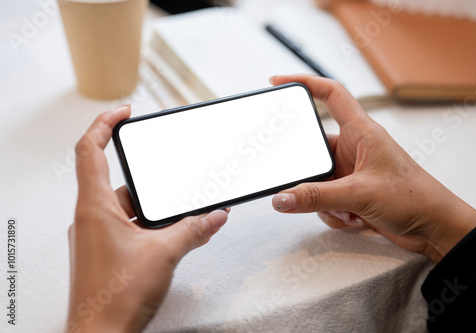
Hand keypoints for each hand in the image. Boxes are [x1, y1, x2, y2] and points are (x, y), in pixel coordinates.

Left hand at [67, 105, 227, 332]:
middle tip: (169, 175)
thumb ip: (194, 230)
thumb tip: (215, 216)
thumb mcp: (164, 254)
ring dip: (152, 208)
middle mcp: (92, 218)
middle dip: (147, 177)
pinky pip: (128, 226)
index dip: (104, 124)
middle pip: (116, 180)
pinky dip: (149, 225)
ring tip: (179, 213)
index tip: (123, 113)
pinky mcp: (106, 252)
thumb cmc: (115, 299)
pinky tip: (171, 235)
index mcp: (95, 207)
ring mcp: (98, 236)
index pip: (88, 150)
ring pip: (126, 207)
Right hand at [270, 74, 475, 262]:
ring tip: (349, 210)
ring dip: (325, 201)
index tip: (278, 82)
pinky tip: (356, 219)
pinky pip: (325, 201)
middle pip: (313, 150)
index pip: (331, 94)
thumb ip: (316, 196)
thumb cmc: (414, 198)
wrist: (435, 229)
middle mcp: (353, 149)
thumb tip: (281, 198)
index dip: (305, 82)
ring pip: (316, 181)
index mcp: (361, 132)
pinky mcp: (351, 194)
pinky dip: (334, 213)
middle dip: (309, 174)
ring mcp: (351, 173)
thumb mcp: (360, 194)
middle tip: (306, 185)